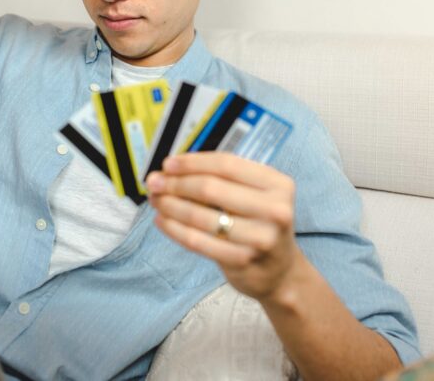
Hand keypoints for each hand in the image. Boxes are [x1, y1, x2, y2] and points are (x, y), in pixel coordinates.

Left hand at [147, 152, 303, 301]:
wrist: (279, 271)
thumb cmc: (259, 224)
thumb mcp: (255, 195)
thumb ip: (221, 179)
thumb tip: (170, 170)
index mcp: (278, 184)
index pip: (227, 164)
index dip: (192, 162)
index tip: (168, 164)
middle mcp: (275, 209)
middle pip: (211, 188)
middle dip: (176, 183)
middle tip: (155, 183)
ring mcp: (260, 237)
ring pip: (200, 216)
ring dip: (171, 205)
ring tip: (156, 201)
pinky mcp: (242, 260)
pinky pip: (197, 241)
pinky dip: (174, 229)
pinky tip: (162, 221)